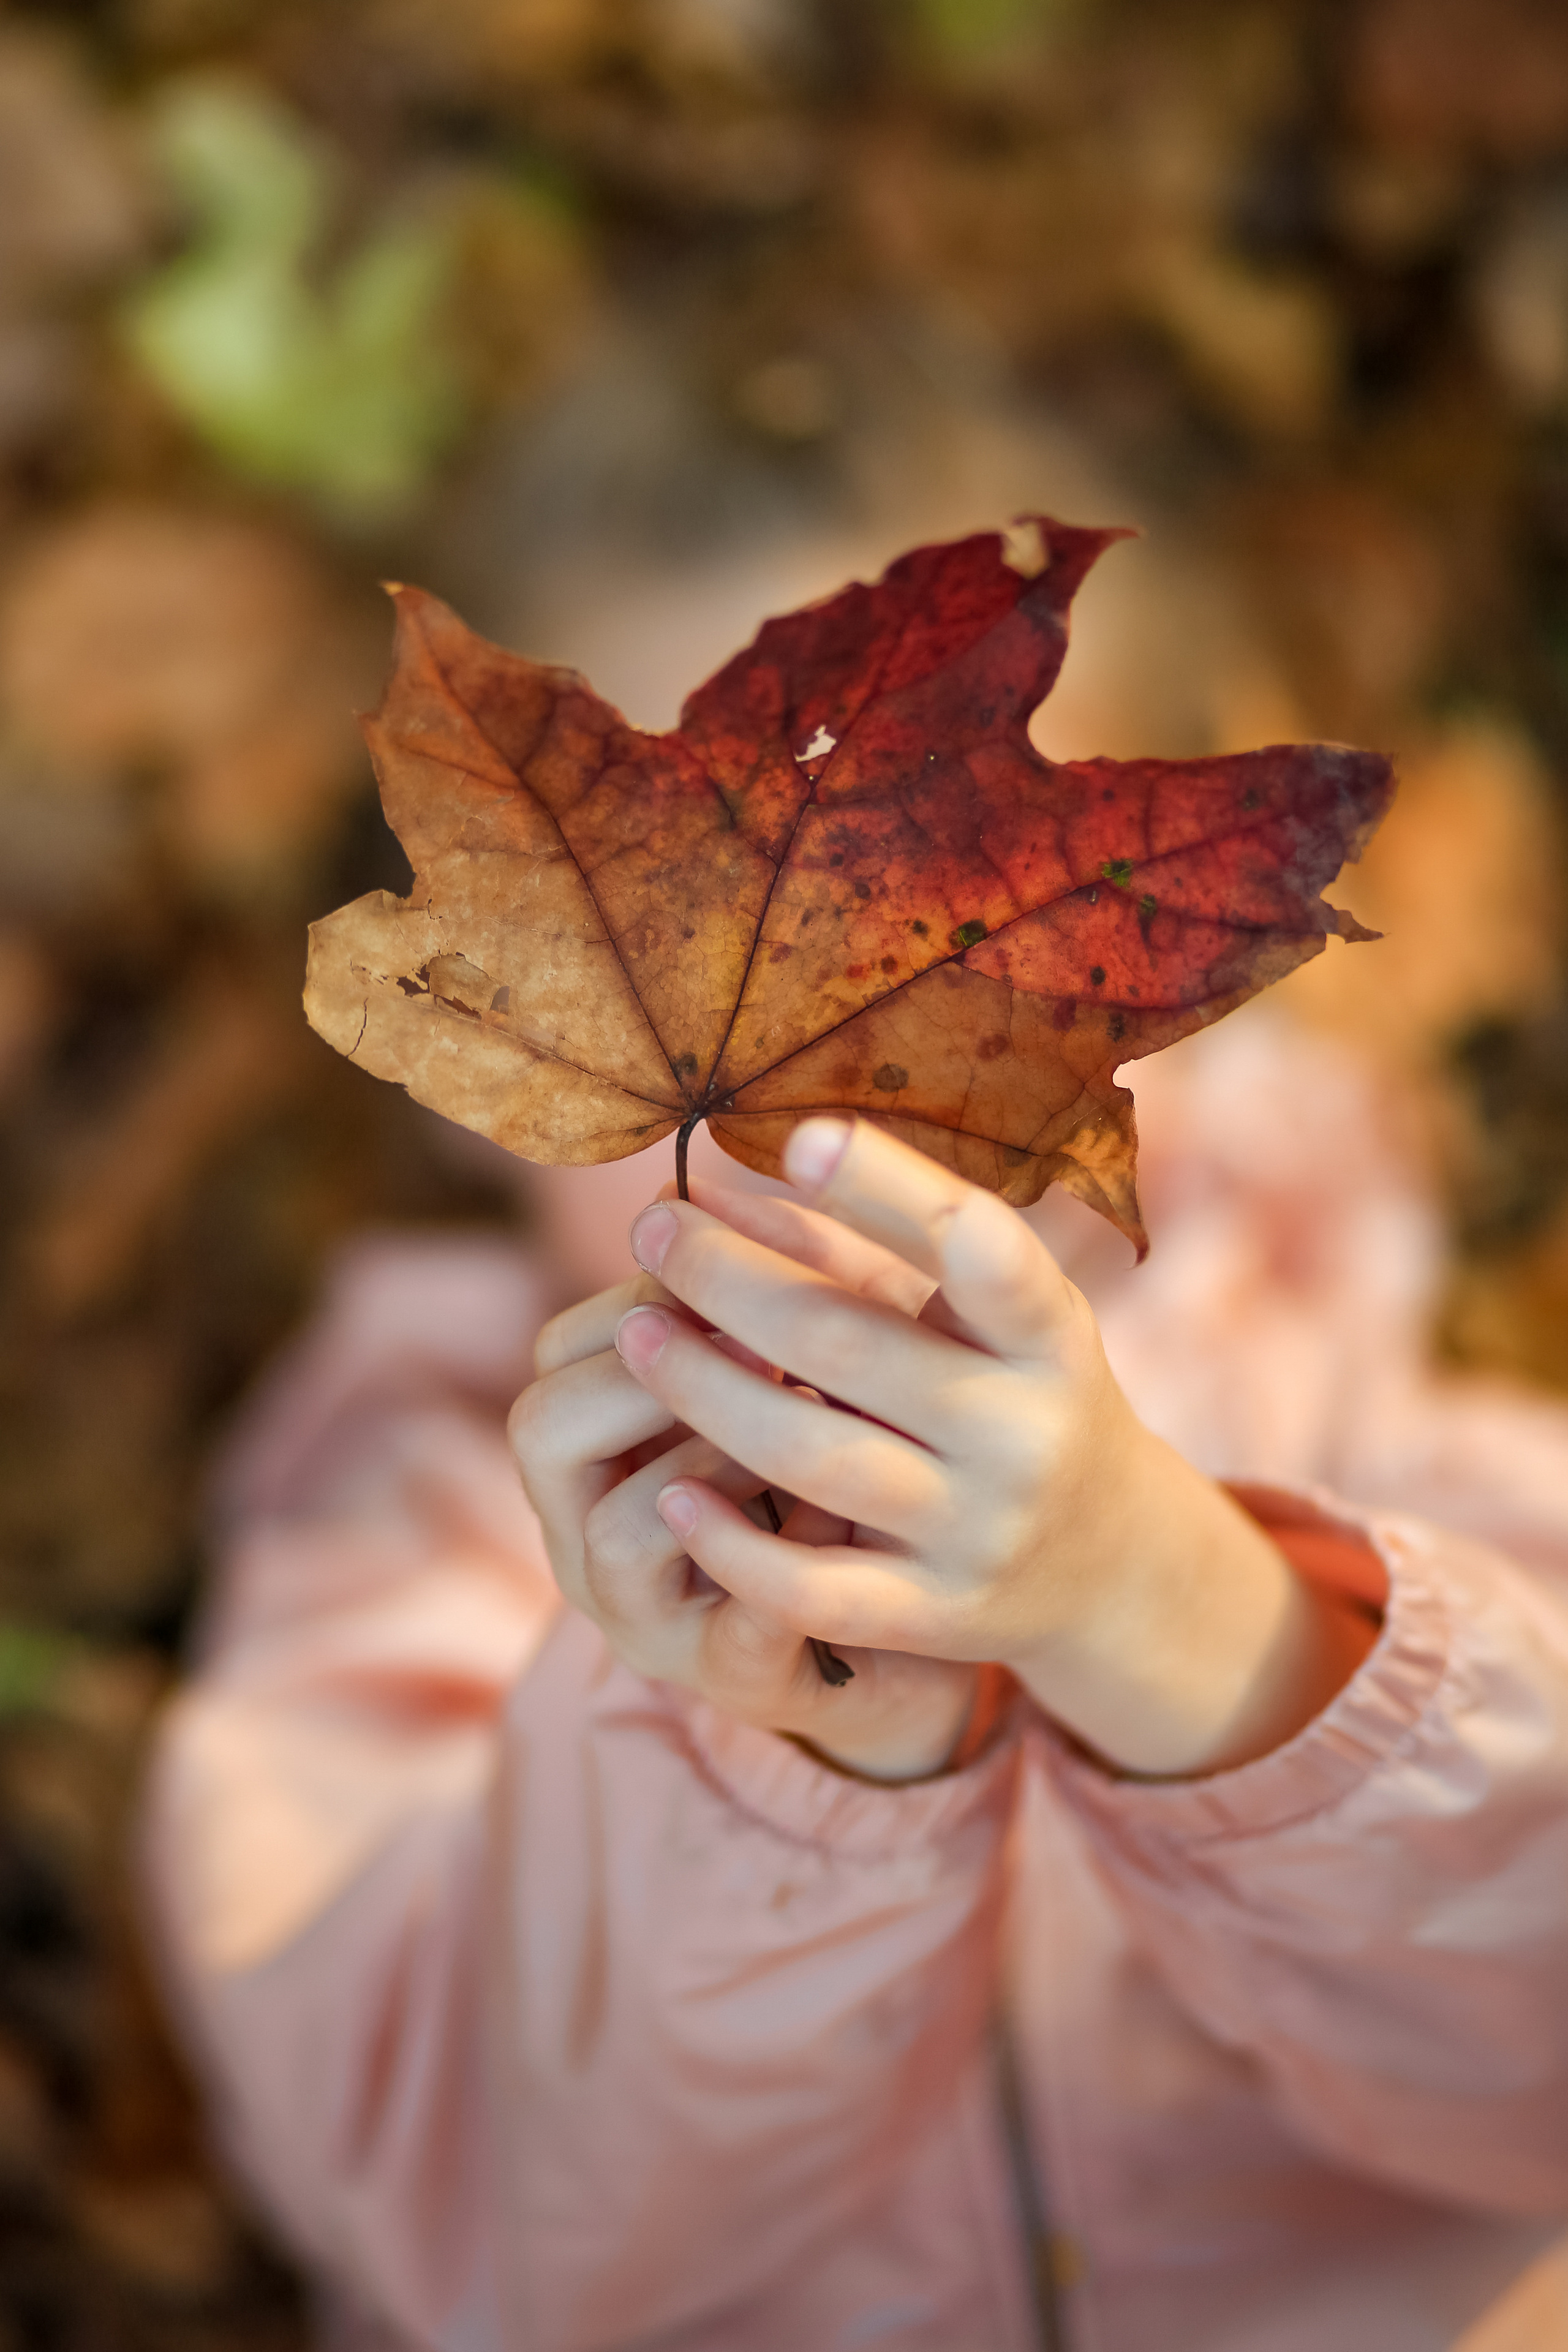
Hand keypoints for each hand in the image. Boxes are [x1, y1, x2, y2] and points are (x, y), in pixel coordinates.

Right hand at [509, 1264, 978, 1782]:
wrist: (899, 1616)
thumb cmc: (828, 1465)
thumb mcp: (785, 1369)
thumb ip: (751, 1292)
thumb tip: (714, 1185)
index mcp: (591, 1449)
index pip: (557, 1351)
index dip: (639, 1299)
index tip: (728, 1281)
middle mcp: (586, 1534)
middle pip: (542, 1428)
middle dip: (648, 1374)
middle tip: (756, 1349)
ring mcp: (646, 1615)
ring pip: (617, 1530)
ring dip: (711, 1458)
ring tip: (803, 1427)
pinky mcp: (729, 1678)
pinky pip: (735, 1632)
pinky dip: (783, 1572)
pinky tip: (844, 1521)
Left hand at [614, 1119, 1375, 1778]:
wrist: (1113, 1563)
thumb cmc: (1015, 1397)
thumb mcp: (981, 1320)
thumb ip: (865, 1253)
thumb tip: (726, 1186)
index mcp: (1051, 1334)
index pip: (979, 1247)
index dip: (891, 1190)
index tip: (800, 1138)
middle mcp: (1027, 1431)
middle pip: (853, 1347)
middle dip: (733, 1283)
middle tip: (653, 1231)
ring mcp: (984, 1530)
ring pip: (818, 1458)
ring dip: (709, 1393)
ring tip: (635, 1336)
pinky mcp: (941, 1616)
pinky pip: (818, 1589)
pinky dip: (736, 1544)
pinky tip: (671, 1495)